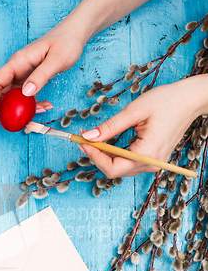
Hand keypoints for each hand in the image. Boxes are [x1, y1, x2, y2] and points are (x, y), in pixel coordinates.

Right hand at [0, 23, 84, 117]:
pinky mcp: (31, 77)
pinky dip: (34, 103)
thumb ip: (41, 76)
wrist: (74, 34)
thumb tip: (26, 93)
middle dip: (8, 109)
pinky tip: (46, 105)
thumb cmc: (66, 42)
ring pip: (15, 96)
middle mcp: (17, 68)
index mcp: (18, 62)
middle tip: (21, 121)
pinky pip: (26, 95)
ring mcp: (23, 73)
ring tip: (42, 111)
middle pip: (2, 92)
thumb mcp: (56, 60)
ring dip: (24, 108)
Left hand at [78, 76, 207, 177]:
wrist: (190, 100)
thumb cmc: (167, 101)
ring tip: (93, 138)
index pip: (112, 168)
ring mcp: (153, 164)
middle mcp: (151, 164)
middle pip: (114, 170)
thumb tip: (88, 136)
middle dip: (96, 155)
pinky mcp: (153, 159)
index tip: (81, 141)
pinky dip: (115, 154)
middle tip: (83, 138)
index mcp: (147, 154)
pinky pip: (129, 163)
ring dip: (105, 155)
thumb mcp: (134, 111)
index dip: (93, 156)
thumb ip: (110, 126)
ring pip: (120, 168)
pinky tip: (108, 142)